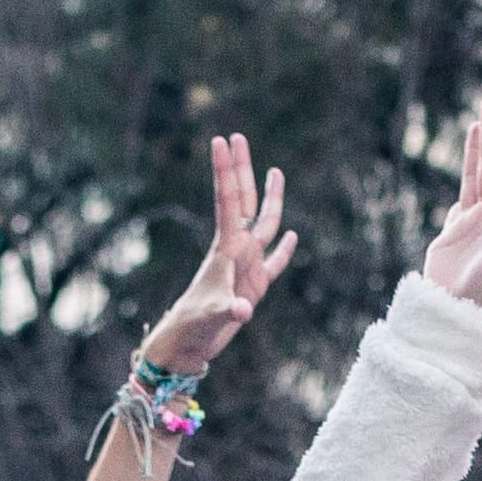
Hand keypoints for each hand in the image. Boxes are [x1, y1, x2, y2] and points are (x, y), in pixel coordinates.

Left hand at [136, 135, 296, 374]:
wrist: (189, 344)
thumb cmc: (195, 325)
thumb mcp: (213, 315)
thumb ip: (229, 309)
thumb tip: (244, 310)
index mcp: (226, 247)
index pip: (228, 200)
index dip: (226, 170)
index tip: (221, 140)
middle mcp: (237, 250)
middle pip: (243, 200)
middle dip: (242, 169)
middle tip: (237, 136)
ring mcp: (247, 266)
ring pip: (264, 223)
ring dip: (269, 198)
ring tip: (275, 171)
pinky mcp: (255, 286)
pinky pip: (274, 263)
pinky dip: (284, 250)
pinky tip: (291, 236)